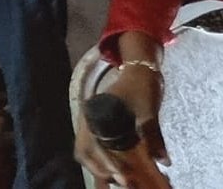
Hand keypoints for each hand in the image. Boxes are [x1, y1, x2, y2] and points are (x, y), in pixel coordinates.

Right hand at [75, 65, 167, 187]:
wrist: (139, 70)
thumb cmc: (141, 88)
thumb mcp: (149, 112)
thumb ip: (154, 137)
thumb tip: (163, 162)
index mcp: (94, 113)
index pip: (93, 143)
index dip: (105, 162)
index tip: (120, 176)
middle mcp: (87, 118)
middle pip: (83, 150)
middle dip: (99, 168)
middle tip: (119, 180)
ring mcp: (90, 121)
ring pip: (85, 149)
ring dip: (98, 165)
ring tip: (116, 177)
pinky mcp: (97, 124)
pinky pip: (92, 145)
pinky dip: (101, 158)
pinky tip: (114, 166)